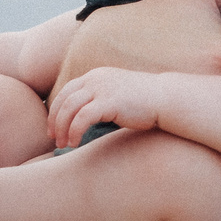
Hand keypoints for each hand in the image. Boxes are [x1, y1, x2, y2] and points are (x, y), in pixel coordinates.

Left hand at [46, 66, 162, 147]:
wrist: (166, 98)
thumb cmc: (144, 102)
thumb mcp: (116, 95)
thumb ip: (100, 100)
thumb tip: (86, 117)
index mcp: (95, 76)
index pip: (66, 91)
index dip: (56, 111)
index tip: (54, 128)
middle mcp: (95, 79)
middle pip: (64, 99)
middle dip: (55, 120)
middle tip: (53, 138)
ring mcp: (101, 88)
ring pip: (69, 109)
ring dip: (63, 128)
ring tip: (63, 144)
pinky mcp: (109, 101)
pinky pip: (82, 118)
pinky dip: (75, 131)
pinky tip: (75, 143)